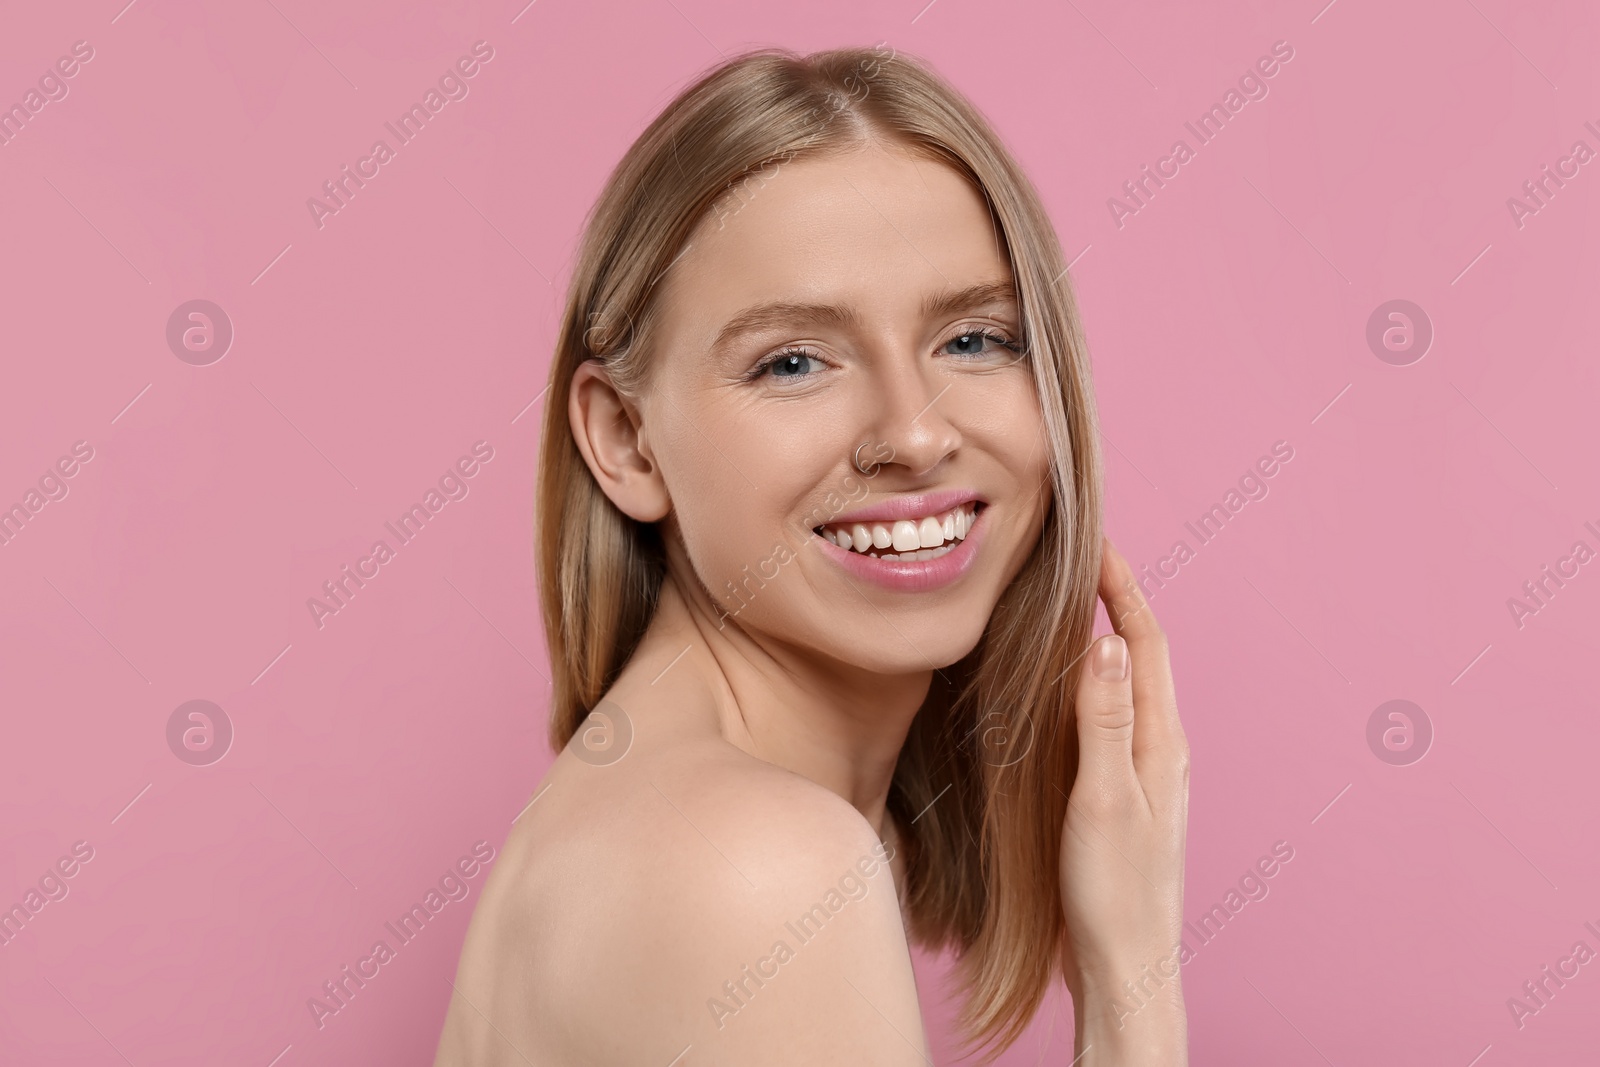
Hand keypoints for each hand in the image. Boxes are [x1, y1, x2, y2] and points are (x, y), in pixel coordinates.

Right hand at [1058, 537, 1189, 1063]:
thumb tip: (1105, 638)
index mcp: (1163, 742)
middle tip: (1076, 558)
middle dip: (1113, 600)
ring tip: (1063, 605)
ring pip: (1123, 687)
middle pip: (1140, 656)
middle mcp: (1161, 750)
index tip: (1095, 542)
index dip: (1122, 588)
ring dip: (1099, 640)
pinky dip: (1083, 687)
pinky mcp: (1121, 796)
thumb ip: (1104, 720)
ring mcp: (1143, 773)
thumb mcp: (1103, 799)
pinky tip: (1056, 693)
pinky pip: (1106, 720)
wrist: (1125, 968)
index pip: (1147, 642)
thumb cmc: (1114, 892)